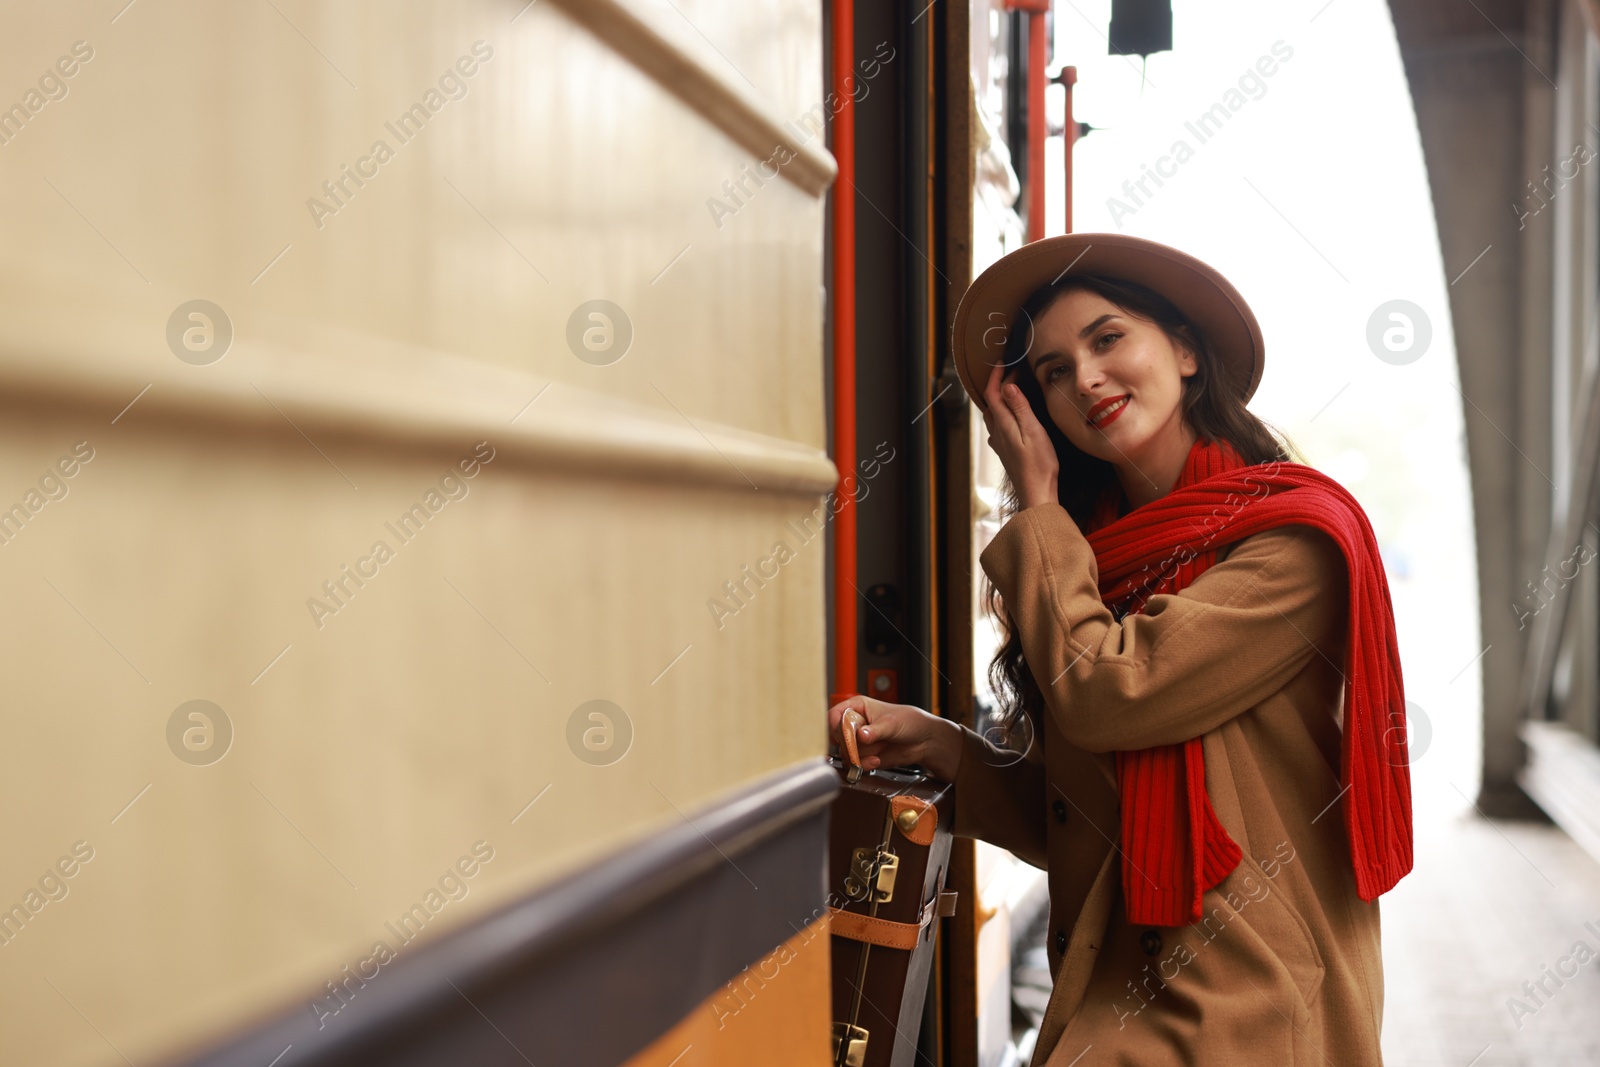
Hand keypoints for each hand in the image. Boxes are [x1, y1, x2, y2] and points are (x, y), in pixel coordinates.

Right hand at [826, 694, 962, 781]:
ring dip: (859, 756)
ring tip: (876, 754)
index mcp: (857, 707)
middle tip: (861, 746)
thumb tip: (861, 736)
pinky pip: (854, 763)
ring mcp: (859, 741)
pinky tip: (876, 761)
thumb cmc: (909, 721)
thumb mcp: (891, 723)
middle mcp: (855, 724)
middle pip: (837, 737)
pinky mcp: (864, 755)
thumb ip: (875, 730)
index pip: (835, 715)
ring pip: (845, 752)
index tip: (843, 735)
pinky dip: (863, 765)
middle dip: (849, 745)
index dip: (836, 726)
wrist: (923, 740)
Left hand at [980, 361, 1059, 509]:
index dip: (996, 376)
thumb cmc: (1039, 464)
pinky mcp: (1006, 451)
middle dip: (998, 384)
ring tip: (1012, 388)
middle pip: (991, 403)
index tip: (1003, 361)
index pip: (993, 393)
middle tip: (1012, 371)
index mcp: (1002, 425)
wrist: (1037, 492)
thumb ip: (1020, 408)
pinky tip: (1012, 416)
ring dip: (1000, 399)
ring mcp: (1000, 443)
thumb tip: (1007, 386)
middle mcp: (997, 433)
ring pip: (993, 415)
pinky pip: (999, 426)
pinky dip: (1004, 413)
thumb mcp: (1033, 431)